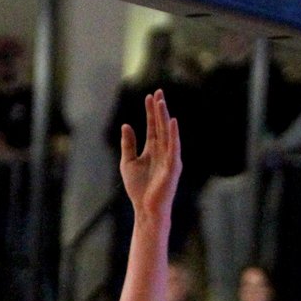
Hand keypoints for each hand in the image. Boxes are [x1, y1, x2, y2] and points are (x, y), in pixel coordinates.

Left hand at [119, 90, 181, 221]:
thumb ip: (128, 144)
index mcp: (153, 150)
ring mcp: (169, 158)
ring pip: (168, 133)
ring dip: (165, 117)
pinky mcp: (173, 167)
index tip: (149, 96)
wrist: (145, 208)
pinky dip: (174, 134)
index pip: (153, 126)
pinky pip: (174, 147)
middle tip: (158, 92)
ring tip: (162, 101)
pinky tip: (172, 122)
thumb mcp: (128, 162)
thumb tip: (126, 125)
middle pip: (161, 126)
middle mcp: (163, 151)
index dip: (151, 112)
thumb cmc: (138, 189)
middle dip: (159, 109)